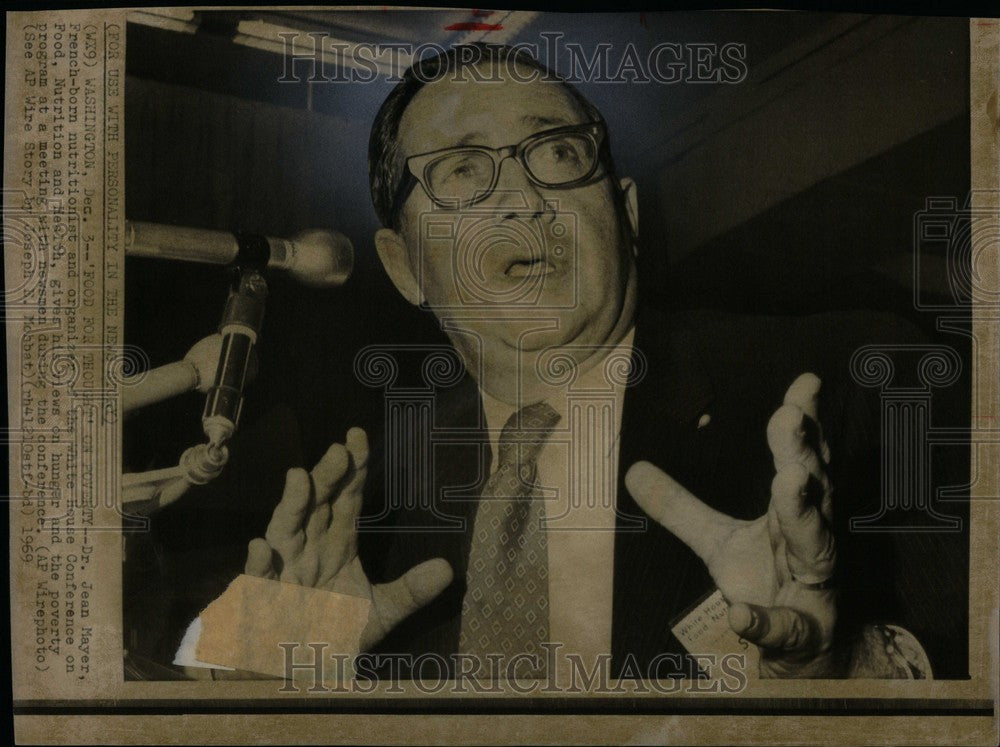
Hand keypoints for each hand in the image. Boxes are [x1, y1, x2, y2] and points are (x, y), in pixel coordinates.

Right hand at [244, 427, 453, 651]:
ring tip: (299, 477)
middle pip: (318, 504)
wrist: (300, 669)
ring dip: (291, 505)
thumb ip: (410, 591)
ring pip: (285, 530)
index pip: (347, 498)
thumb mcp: (380, 613)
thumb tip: (447, 569)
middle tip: (339, 450)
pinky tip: (263, 547)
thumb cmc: (334, 631)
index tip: (358, 436)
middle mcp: (310, 548)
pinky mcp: (263, 600)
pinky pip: (258, 580)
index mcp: (338, 543)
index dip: (353, 469)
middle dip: (326, 477)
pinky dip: (259, 564)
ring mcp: (284, 570)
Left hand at [625, 373, 838, 676]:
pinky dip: (762, 621)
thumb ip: (680, 507)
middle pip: (812, 491)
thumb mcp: (717, 542)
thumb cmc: (767, 582)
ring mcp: (812, 587)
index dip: (804, 423)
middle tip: (789, 415)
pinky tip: (740, 615)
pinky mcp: (800, 633)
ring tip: (790, 480)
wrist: (802, 653)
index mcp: (795, 513)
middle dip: (802, 453)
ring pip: (814, 545)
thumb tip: (634, 469)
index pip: (803, 461)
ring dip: (802, 511)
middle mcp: (812, 540)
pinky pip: (781, 627)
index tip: (805, 382)